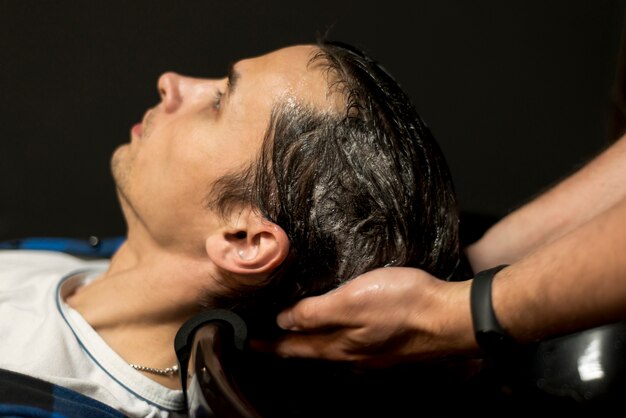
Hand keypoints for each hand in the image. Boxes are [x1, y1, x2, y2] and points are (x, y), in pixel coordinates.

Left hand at [251, 267, 477, 367]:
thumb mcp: (351, 300)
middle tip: (267, 338)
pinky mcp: (387, 344)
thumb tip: (283, 320)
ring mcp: (371, 353)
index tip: (249, 341)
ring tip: (296, 333)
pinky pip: (350, 344)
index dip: (269, 344)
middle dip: (286, 344)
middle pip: (310, 351)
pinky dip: (334, 337)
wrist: (451, 317)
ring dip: (309, 341)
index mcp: (338, 346)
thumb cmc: (403, 305)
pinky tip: (339, 328)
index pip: (293, 346)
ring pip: (330, 349)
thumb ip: (315, 312)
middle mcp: (352, 355)